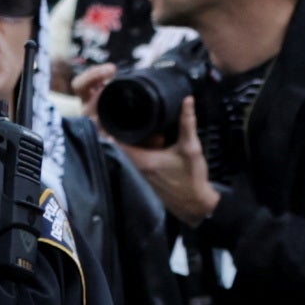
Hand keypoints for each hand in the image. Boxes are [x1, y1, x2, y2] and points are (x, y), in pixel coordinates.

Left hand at [111, 101, 219, 223]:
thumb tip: (187, 100)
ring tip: (140, 122)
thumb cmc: (192, 177)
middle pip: (118, 143)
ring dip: (132, 137)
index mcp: (142, 160)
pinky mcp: (143, 175)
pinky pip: (135, 157)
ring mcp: (138, 173)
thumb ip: (187, 123)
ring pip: (127, 150)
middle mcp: (135, 167)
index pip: (115, 141)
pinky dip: (139, 147)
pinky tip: (152, 139)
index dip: (109, 126)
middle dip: (122, 127)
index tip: (110, 111)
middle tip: (127, 111)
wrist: (194, 204)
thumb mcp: (191, 147)